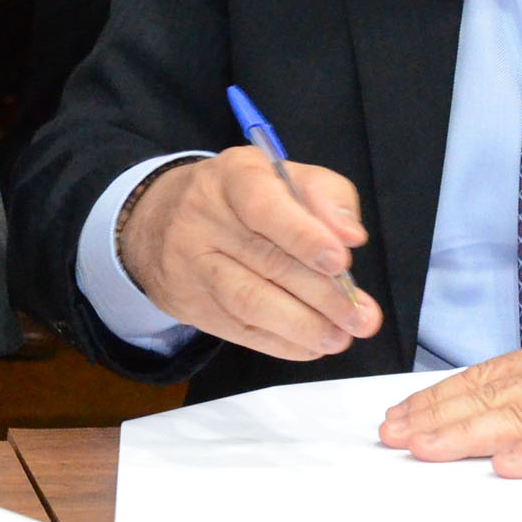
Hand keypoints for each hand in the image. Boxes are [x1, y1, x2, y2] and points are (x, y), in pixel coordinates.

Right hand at [120, 147, 380, 359]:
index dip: (303, 234)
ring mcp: (193, 265)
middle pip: (266, 261)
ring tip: (341, 337)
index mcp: (233, 177)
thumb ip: (325, 195)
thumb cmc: (242, 196)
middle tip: (362, 317)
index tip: (340, 262)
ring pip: (249, 301)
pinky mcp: (191, 304)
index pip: (263, 205)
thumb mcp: (282, 175)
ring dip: (302, 326)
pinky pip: (239, 330)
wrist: (159, 220)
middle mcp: (205, 219)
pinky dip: (281, 343)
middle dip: (321, 294)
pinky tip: (312, 346)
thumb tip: (351, 235)